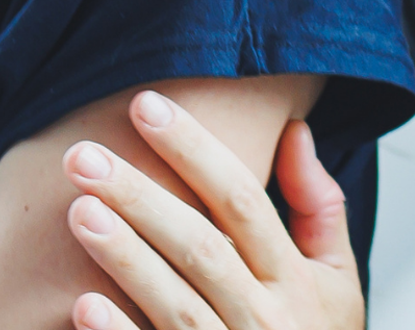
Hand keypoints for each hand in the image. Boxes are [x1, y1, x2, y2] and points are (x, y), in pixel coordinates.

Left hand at [60, 90, 364, 329]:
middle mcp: (264, 318)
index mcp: (294, 279)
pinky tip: (83, 305)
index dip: (194, 150)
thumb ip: (319, 207)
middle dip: (142, 197)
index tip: (146, 105)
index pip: (242, 200)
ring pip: (175, 304)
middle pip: (200, 247)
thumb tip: (294, 129)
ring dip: (126, 257)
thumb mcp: (336, 279)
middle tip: (82, 154)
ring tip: (79, 210)